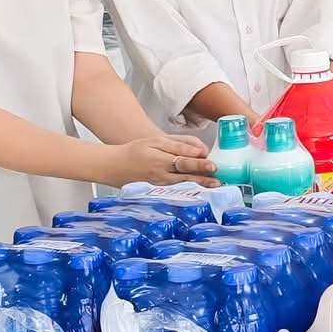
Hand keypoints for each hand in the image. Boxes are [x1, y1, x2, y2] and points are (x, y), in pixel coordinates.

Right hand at [102, 135, 218, 188]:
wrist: (115, 166)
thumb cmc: (136, 151)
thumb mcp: (156, 141)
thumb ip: (178, 145)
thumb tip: (199, 150)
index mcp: (160, 160)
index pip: (183, 161)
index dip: (198, 163)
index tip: (211, 162)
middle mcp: (161, 175)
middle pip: (186, 176)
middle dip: (203, 176)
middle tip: (217, 176)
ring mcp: (160, 185)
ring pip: (184, 184)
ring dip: (200, 185)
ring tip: (215, 184)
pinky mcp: (159, 190)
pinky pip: (178, 189)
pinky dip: (191, 189)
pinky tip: (202, 189)